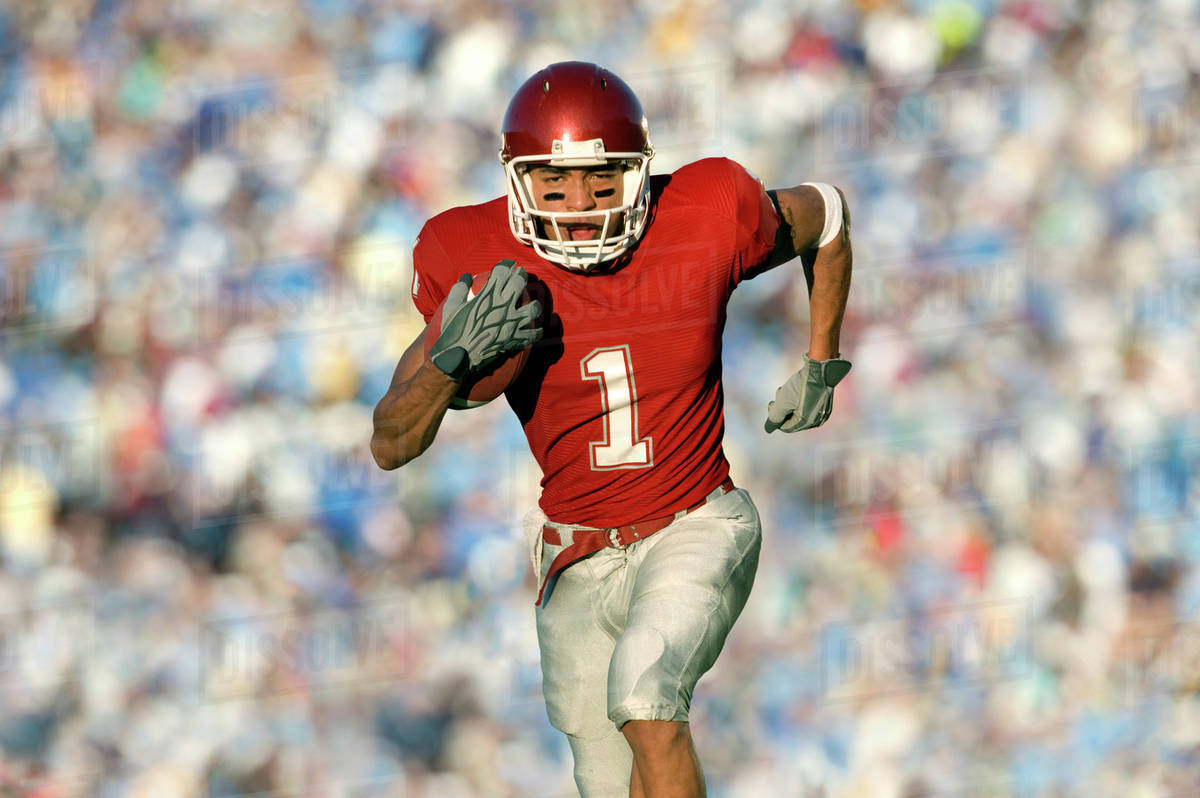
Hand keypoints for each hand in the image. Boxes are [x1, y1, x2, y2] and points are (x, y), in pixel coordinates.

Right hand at [429, 260, 542, 378]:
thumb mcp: (452, 307)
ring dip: (533, 305)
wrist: (458, 357)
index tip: (508, 265)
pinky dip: (536, 332)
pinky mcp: (515, 340)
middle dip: (521, 276)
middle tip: (520, 275)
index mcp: (488, 296)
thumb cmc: (453, 331)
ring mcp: (512, 324)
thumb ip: (459, 289)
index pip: (503, 272)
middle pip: (519, 283)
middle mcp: (503, 307)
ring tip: (531, 305)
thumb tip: (466, 277)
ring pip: (533, 308)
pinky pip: (533, 334)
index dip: (506, 266)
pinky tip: (535, 330)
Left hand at [764, 353, 850, 433]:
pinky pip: (808, 404)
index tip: (772, 404)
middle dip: (783, 407)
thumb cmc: (802, 385)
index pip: (786, 427)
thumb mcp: (784, 401)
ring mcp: (823, 410)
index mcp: (807, 422)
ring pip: (800, 410)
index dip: (776, 417)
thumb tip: (769, 428)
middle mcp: (817, 419)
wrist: (822, 367)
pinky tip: (796, 387)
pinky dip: (799, 398)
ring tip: (787, 389)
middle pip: (793, 418)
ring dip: (790, 401)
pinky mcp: (825, 400)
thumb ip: (775, 416)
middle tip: (780, 394)